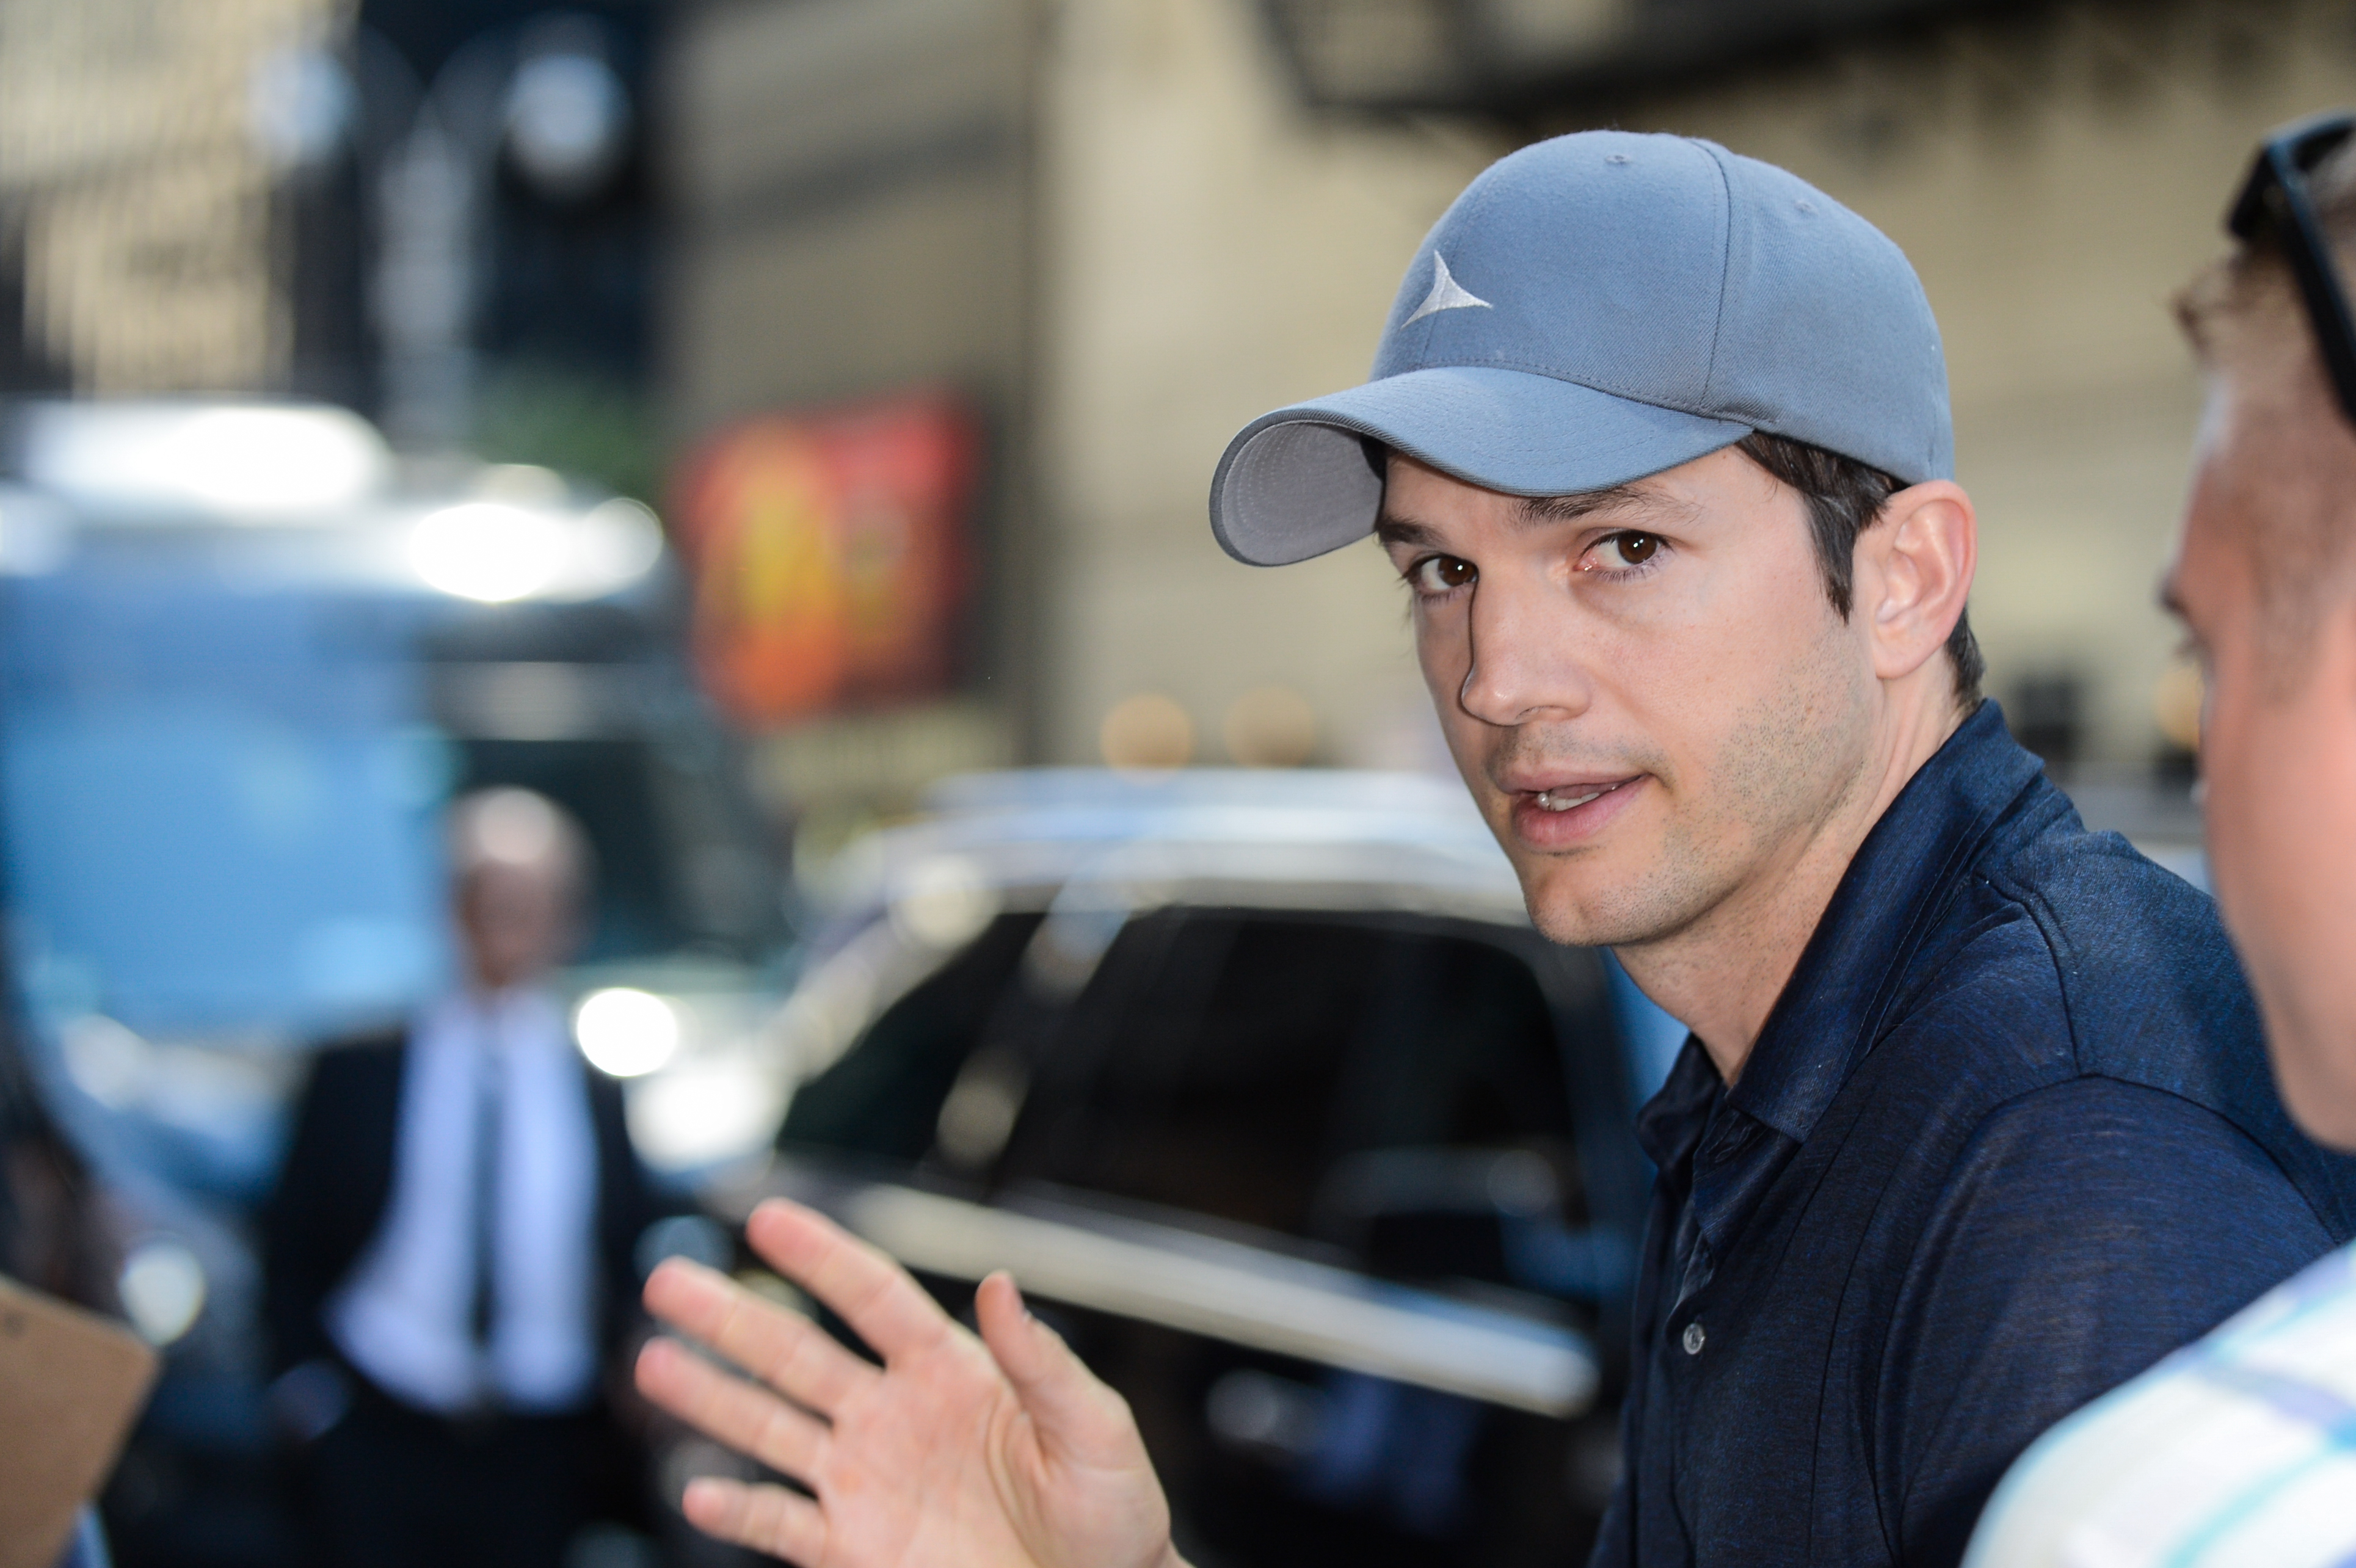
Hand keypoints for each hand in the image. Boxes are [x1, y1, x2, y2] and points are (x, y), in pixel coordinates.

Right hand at [635, 1198, 1184, 1567]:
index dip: (823, 1256)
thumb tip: (1001, 1282)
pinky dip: (739, 1511)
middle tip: (666, 1280)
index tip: (768, 1216)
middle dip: (732, 1317)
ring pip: (772, 1428)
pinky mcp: (855, 1547)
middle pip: (799, 1354)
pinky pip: (783, 1525)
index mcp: (953, 1371)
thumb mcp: (1095, 1428)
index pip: (874, 1298)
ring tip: (651, 1362)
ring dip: (712, 1397)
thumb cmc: (1113, 1513)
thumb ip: (1042, 1360)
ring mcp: (868, 1481)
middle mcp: (895, 1415)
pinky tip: (700, 1491)